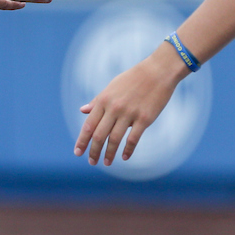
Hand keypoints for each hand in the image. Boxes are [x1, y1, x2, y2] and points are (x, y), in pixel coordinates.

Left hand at [74, 43, 187, 165]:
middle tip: (91, 162)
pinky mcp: (144, 118)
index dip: (82, 140)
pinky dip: (127, 150)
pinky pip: (133, 139)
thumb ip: (97, 101)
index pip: (89, 125)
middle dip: (93, 151)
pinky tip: (124, 157)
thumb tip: (82, 110)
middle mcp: (114, 108)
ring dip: (109, 154)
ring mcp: (129, 113)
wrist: (157, 71)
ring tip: (106, 163)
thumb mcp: (111, 87)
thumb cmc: (133, 79)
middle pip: (99, 135)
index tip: (77, 152)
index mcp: (104, 100)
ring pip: (114, 139)